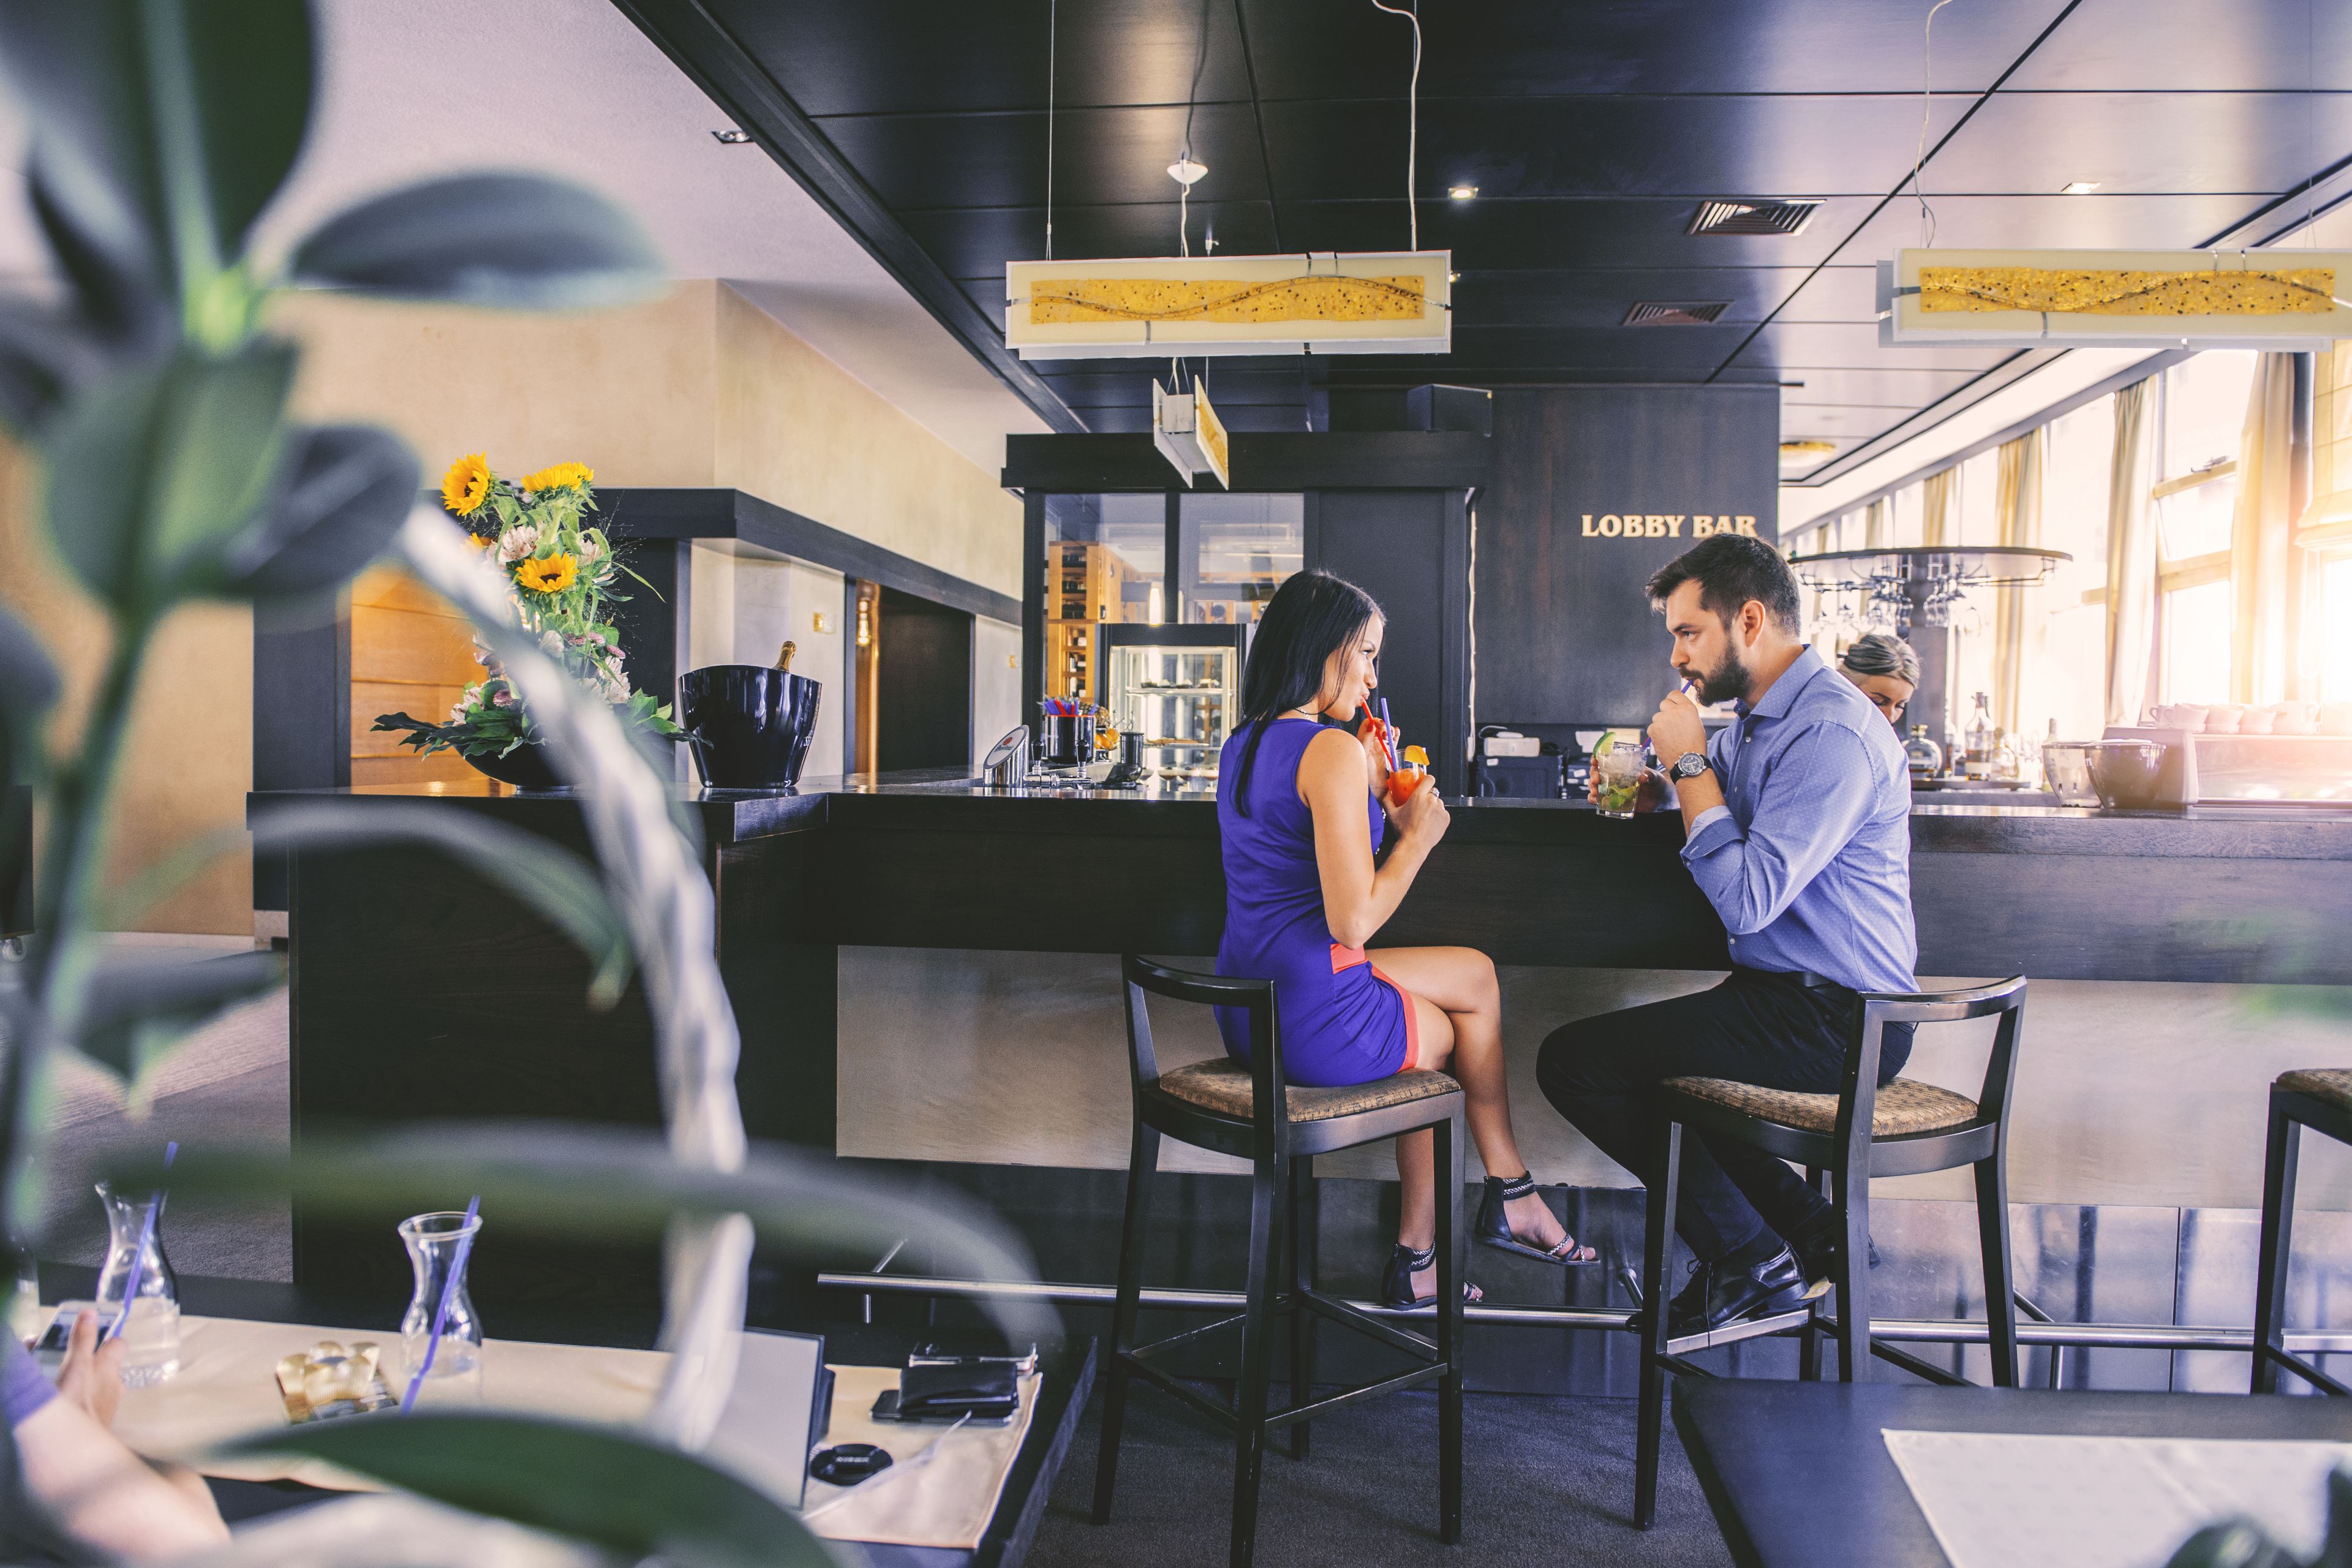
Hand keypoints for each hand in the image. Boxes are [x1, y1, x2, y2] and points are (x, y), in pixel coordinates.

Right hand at [56, 1308, 122, 1430]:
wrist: (77, 1443)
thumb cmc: (75, 1400)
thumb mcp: (76, 1365)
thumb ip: (83, 1340)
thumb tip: (91, 1313)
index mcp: (110, 1366)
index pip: (119, 1344)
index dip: (108, 1340)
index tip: (93, 1338)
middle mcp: (115, 1383)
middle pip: (108, 1366)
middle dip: (93, 1363)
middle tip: (71, 1363)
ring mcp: (110, 1403)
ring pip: (101, 1385)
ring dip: (87, 1383)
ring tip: (65, 1384)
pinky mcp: (101, 1420)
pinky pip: (94, 1403)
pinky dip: (84, 1400)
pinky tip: (69, 1403)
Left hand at [1354, 714, 1391, 791]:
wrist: (1375, 788)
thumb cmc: (1366, 773)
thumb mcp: (1363, 754)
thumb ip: (1365, 739)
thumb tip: (1371, 725)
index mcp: (1363, 741)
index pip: (1366, 724)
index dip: (1373, 721)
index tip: (1378, 723)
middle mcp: (1371, 742)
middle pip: (1377, 726)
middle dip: (1382, 725)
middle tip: (1384, 732)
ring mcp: (1380, 747)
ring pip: (1386, 732)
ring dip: (1389, 729)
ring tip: (1389, 734)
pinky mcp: (1388, 752)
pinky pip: (1393, 740)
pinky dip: (1396, 734)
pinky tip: (1397, 731)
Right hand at [1385, 775, 1448, 845]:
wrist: (1414, 845)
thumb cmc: (1403, 830)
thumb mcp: (1391, 814)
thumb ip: (1387, 800)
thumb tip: (1385, 792)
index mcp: (1418, 796)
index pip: (1429, 779)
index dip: (1427, 780)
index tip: (1425, 784)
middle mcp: (1431, 800)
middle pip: (1433, 792)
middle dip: (1427, 798)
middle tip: (1421, 807)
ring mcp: (1440, 809)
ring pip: (1438, 803)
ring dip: (1433, 807)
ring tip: (1425, 817)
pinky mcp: (1446, 818)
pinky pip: (1443, 812)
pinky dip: (1438, 816)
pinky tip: (1430, 823)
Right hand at [1584, 764, 1666, 812]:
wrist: (1660, 798)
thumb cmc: (1656, 782)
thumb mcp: (1654, 776)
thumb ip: (1649, 775)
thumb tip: (1643, 776)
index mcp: (1622, 767)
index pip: (1606, 760)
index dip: (1597, 759)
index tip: (1594, 760)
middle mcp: (1615, 777)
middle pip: (1597, 773)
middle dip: (1593, 775)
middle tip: (1596, 781)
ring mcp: (1614, 789)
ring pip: (1596, 786)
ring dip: (1592, 788)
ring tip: (1594, 793)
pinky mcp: (1615, 800)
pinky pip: (1601, 799)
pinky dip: (1594, 800)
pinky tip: (1594, 801)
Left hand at [1648, 688, 1707, 765]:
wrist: (1687, 761)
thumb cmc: (1695, 744)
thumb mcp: (1696, 723)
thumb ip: (1685, 712)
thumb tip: (1675, 707)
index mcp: (1687, 708)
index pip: (1674, 694)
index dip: (1673, 700)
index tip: (1673, 706)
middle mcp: (1674, 711)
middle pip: (1664, 703)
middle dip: (1666, 711)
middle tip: (1671, 724)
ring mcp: (1662, 719)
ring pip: (1657, 717)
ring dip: (1661, 724)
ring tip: (1671, 737)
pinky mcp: (1653, 729)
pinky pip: (1652, 727)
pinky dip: (1656, 733)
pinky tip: (1665, 741)